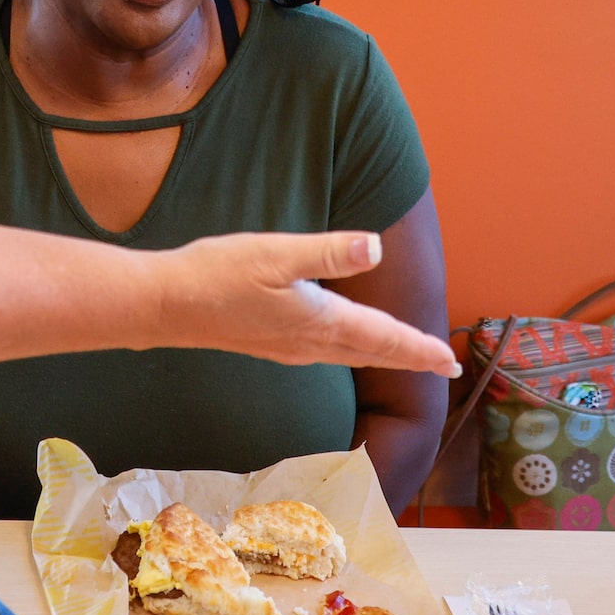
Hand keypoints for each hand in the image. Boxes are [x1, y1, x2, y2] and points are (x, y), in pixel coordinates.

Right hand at [162, 231, 456, 375]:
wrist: (165, 306)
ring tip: (407, 354)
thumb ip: (328, 253)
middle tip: (443, 366)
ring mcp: (290, 347)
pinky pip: (328, 352)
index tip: (450, 362)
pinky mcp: (272, 343)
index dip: (420, 349)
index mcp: (320, 321)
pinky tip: (346, 342)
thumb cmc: (217, 275)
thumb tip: (374, 248)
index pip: (384, 339)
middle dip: (410, 357)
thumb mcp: (276, 254)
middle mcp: (310, 343)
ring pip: (351, 354)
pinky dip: (353, 349)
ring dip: (383, 354)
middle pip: (373, 353)